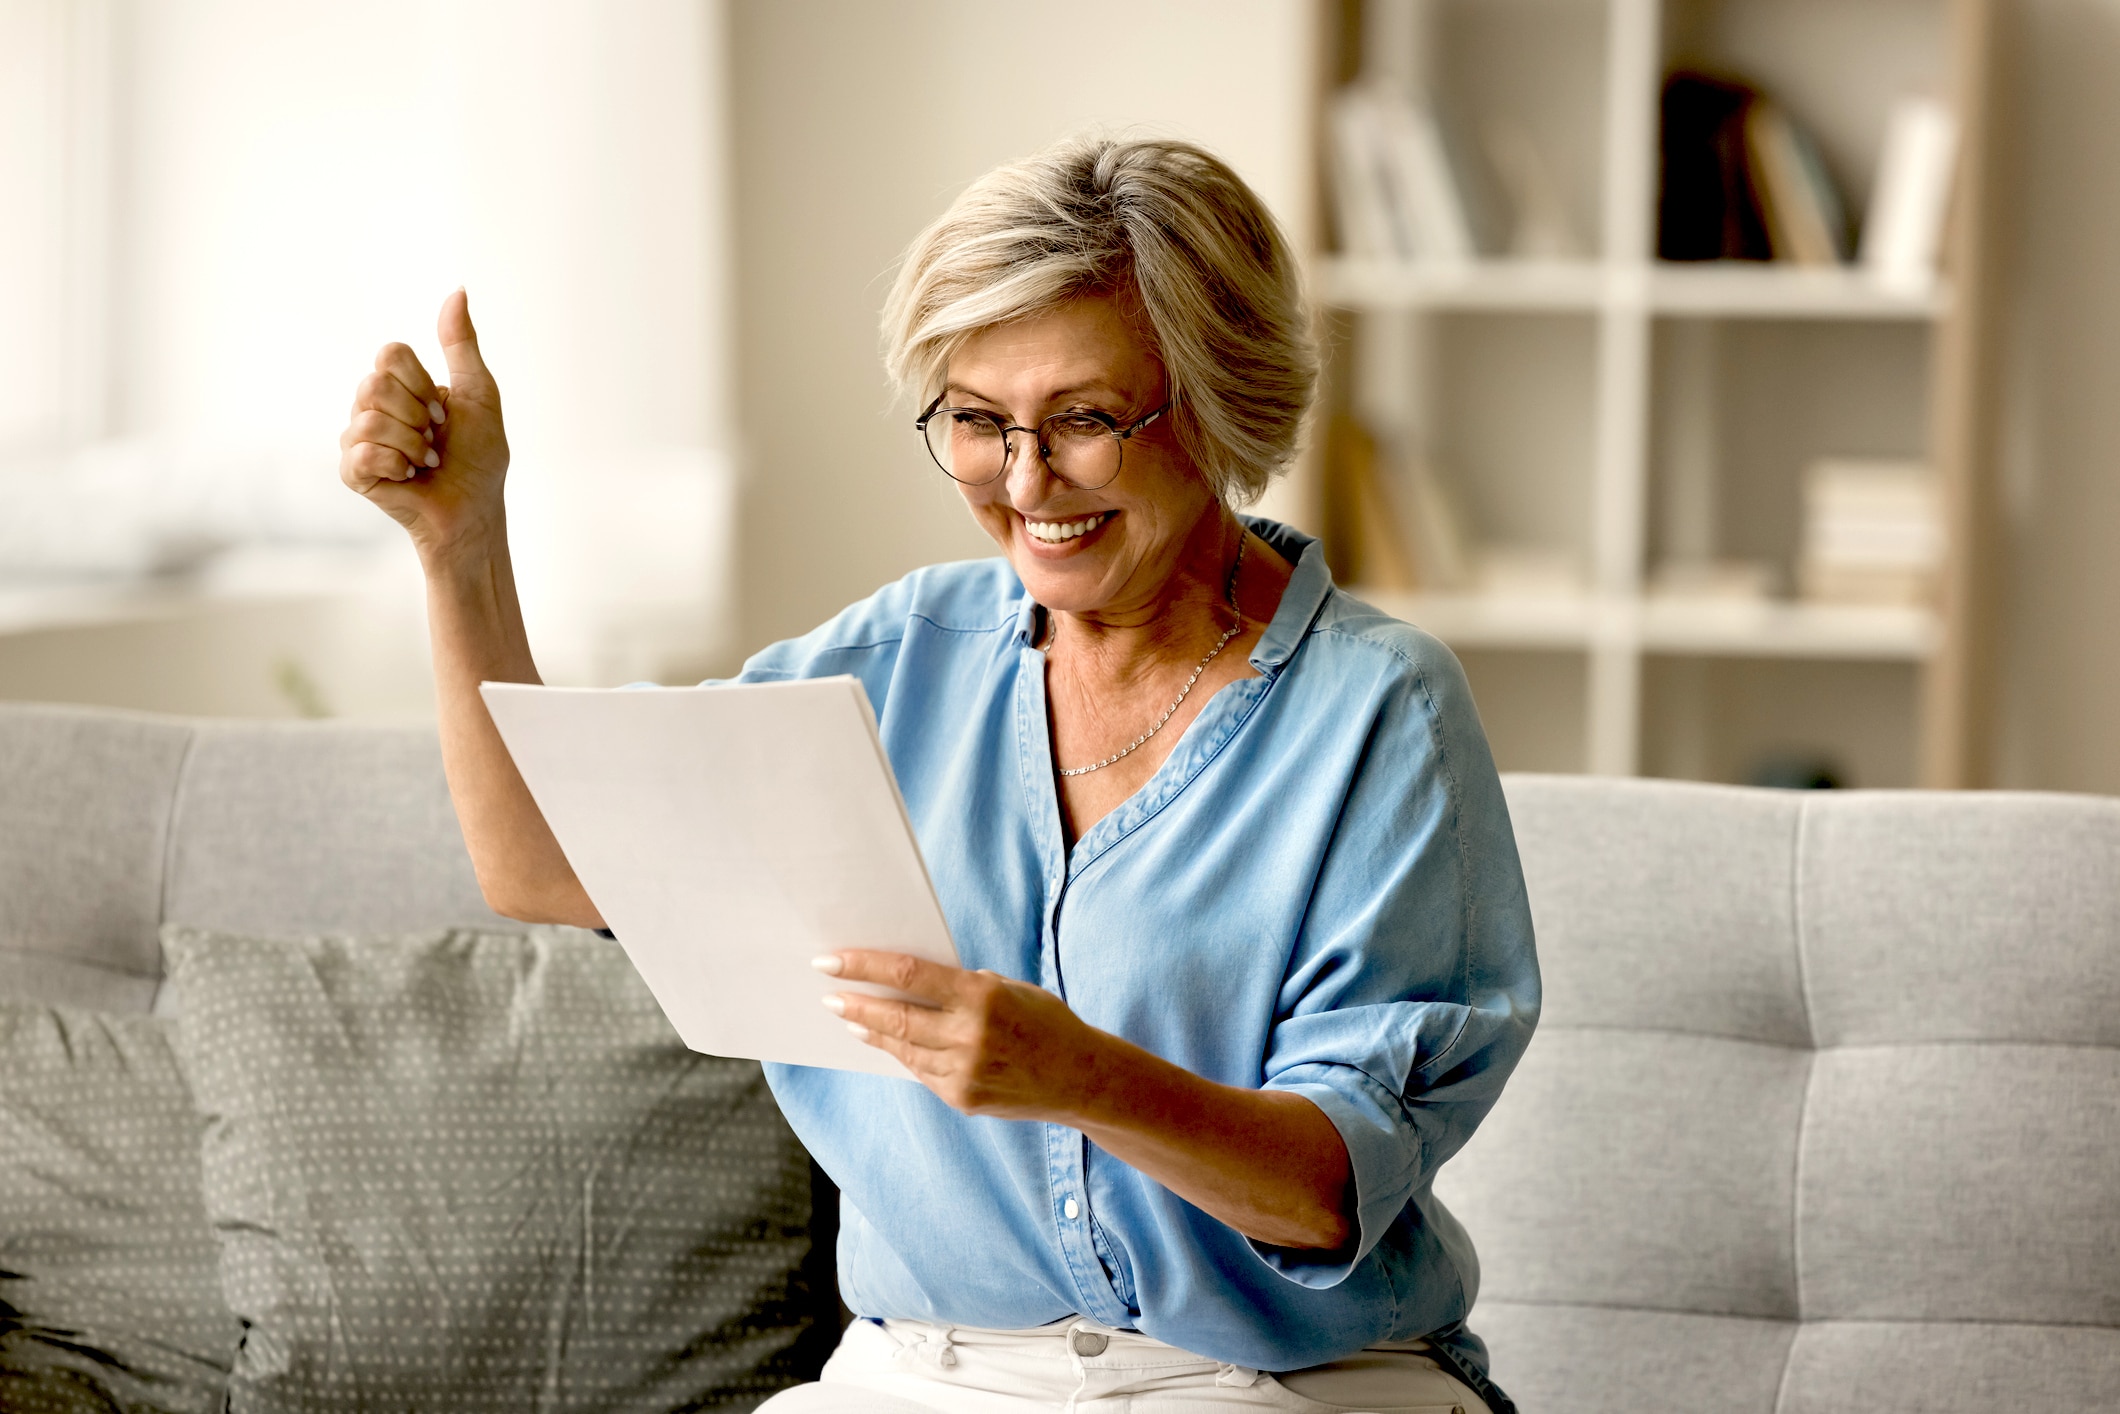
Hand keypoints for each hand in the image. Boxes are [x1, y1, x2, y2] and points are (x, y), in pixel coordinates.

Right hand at [338, 289, 510, 558]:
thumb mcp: (478, 393)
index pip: (390, 354)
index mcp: (400, 386)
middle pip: (375, 383)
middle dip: (418, 415)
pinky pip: (362, 452)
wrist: (474, 511)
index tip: (444, 411)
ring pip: (368, 418)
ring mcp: (358, 439)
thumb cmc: (479, 458)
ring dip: (412, 444)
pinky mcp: (353, 471)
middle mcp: (372, 407)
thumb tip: (458, 290)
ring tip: (425, 462)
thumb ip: (461, 344)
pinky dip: (397, 465)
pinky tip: (408, 477)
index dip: (421, 382)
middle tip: (435, 440)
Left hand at [817, 951, 1106, 1119]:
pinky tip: (885, 1040)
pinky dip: (900, 1052)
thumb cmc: (1043, 1021)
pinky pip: (919, 1070)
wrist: (1080, 1078)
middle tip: (827, 993)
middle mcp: (969, 1035)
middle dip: (855, 1003)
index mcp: (982, 995)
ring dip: (870, 1030)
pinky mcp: (960, 1098)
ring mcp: (963, 1071)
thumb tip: (906, 980)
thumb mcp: (1008, 987)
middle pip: (895, 1015)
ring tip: (849, 1017)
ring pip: (901, 1046)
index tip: (830, 961)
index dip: (863, 965)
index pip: (908, 974)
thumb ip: (961, 985)